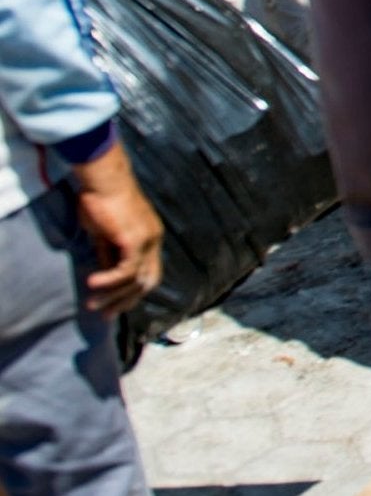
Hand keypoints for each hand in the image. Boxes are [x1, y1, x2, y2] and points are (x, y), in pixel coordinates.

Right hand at [72, 146, 163, 317]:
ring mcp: (147, 239)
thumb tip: (105, 275)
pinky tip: (92, 285)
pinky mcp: (134, 239)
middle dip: (127, 302)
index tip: (114, 306)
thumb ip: (108, 253)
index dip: (133, 291)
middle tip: (106, 317)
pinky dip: (109, 281)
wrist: (103, 178)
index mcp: (150, 237)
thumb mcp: (104, 233)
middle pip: (148, 281)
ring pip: (135, 279)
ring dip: (112, 296)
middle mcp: (153, 240)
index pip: (149, 272)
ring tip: (92, 306)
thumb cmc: (100, 200)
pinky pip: (126, 270)